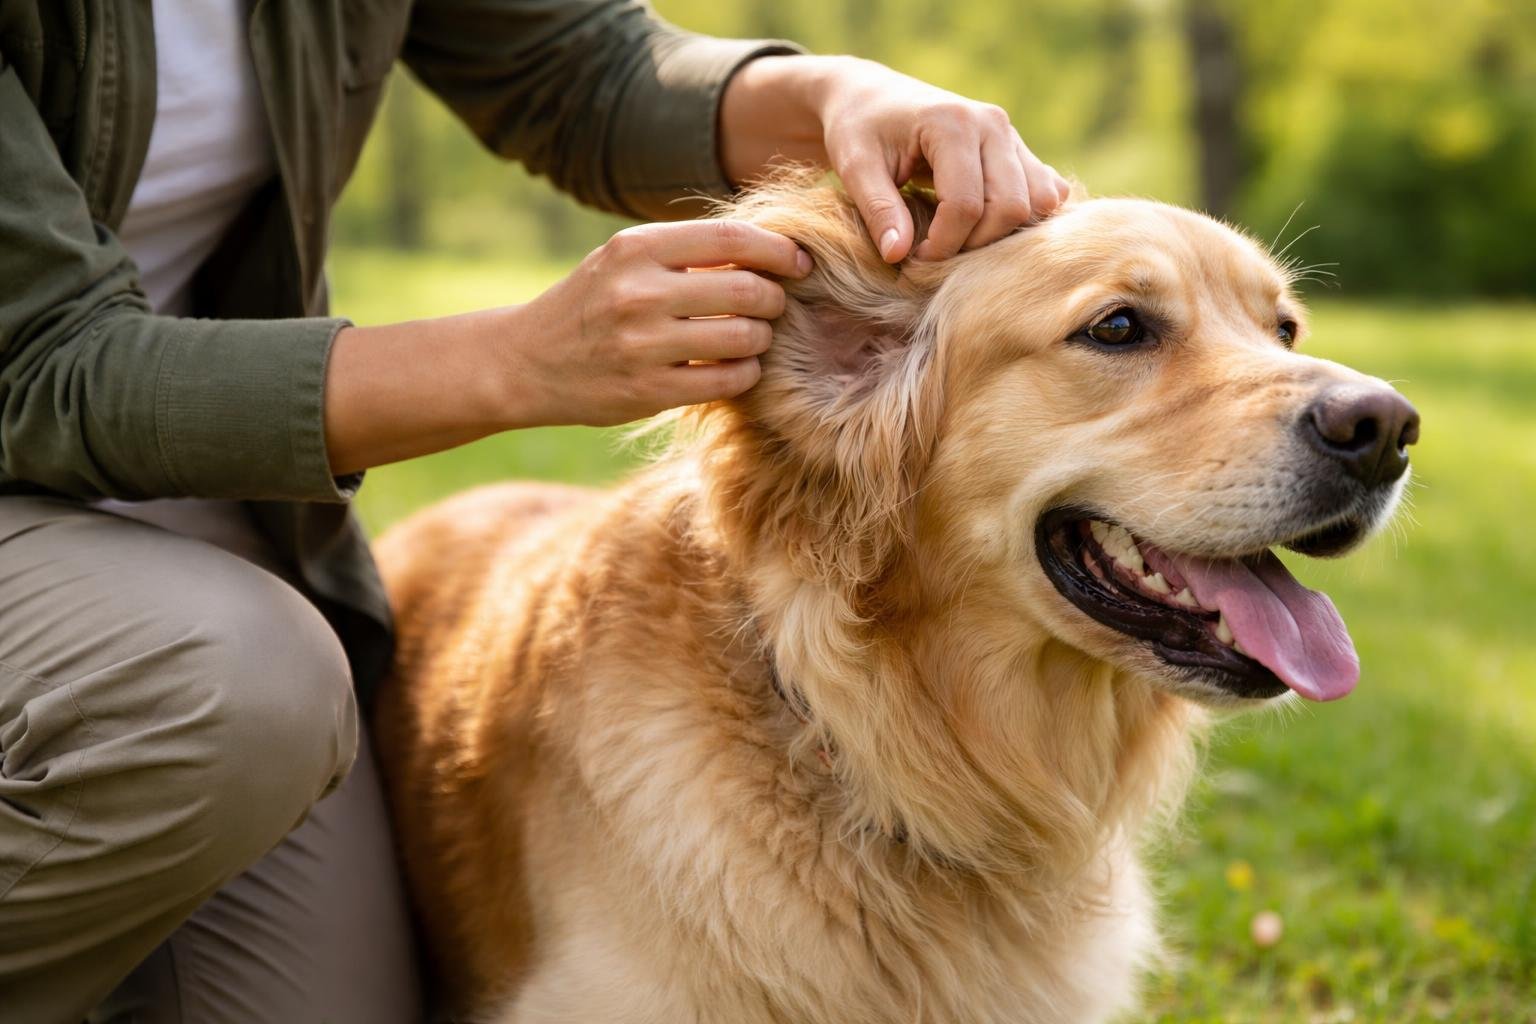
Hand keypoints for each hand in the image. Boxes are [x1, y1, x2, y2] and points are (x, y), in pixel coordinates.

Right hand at [324, 220, 810, 473]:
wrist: (524, 361)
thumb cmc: (591, 304)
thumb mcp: (624, 260)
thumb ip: (685, 251)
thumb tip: (770, 246)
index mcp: (637, 248)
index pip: (732, 239)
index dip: (779, 250)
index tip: (799, 262)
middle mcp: (640, 292)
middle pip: (749, 290)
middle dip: (775, 299)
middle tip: (775, 306)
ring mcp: (643, 344)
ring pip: (744, 338)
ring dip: (761, 339)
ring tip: (753, 338)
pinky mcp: (649, 390)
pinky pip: (727, 380)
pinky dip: (744, 374)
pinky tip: (736, 368)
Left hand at [720, 55, 1071, 262]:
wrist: (871, 96)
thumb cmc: (858, 129)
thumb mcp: (855, 166)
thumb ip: (878, 210)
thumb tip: (898, 256)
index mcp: (952, 123)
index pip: (965, 204)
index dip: (943, 245)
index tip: (913, 259)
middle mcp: (993, 125)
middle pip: (1010, 207)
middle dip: (975, 245)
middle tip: (936, 255)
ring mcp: (1011, 136)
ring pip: (1037, 203)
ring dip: (1003, 235)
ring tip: (958, 241)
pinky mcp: (1019, 150)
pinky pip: (1046, 193)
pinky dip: (1024, 220)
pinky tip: (985, 229)